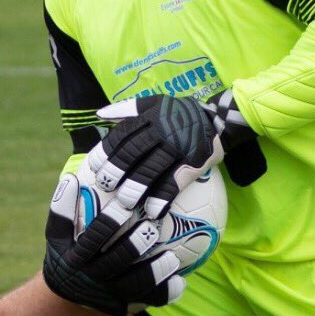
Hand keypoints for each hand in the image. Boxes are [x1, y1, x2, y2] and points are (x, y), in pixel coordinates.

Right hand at [42, 173, 185, 315]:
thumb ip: (64, 206)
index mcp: (74, 258)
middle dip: (133, 246)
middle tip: (152, 228)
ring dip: (154, 272)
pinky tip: (181, 280)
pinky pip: (148, 301)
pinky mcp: (124, 306)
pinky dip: (165, 292)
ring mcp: (108, 295)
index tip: (124, 206)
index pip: (91, 239)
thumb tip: (73, 178)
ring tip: (172, 257)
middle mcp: (90, 279)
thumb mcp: (59, 230)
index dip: (108, 224)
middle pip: (114, 264)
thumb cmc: (71, 247)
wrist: (71, 289)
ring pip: (133, 287)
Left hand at [87, 89, 251, 218]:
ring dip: (136, 187)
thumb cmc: (180, 114)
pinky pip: (175, 182)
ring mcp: (179, 147)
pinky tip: (153, 212)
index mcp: (150, 117)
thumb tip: (99, 114)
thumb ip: (128, 109)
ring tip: (125, 203)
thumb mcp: (156, 103)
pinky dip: (163, 198)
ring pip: (152, 168)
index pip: (123, 134)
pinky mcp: (194, 163)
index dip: (106, 151)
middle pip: (134, 152)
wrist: (219, 121)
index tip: (94, 167)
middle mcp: (163, 131)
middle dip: (117, 170)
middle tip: (106, 186)